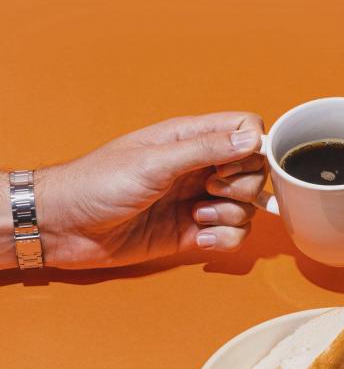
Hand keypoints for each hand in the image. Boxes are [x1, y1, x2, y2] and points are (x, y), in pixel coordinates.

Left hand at [29, 112, 265, 268]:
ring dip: (230, 216)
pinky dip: (222, 239)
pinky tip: (197, 238)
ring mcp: (197, 200)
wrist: (65, 226)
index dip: (251, 149)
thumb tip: (252, 137)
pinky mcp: (191, 232)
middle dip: (242, 187)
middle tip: (209, 191)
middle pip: (254, 172)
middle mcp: (198, 167)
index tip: (229, 166)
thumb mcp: (154, 161)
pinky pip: (231, 235)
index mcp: (189, 138)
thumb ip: (206, 149)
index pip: (246, 129)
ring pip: (246, 207)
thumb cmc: (97, 184)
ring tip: (195, 216)